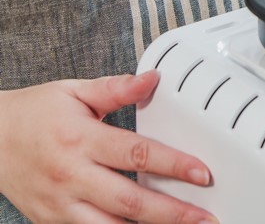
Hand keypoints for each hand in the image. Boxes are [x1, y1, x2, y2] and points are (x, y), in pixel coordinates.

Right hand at [0, 71, 217, 223]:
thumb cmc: (33, 114)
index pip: (136, 155)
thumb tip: (152, 80)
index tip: (202, 173)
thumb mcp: (73, 92)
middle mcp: (71, 176)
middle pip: (130, 201)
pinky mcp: (51, 221)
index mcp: (80, 140)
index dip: (173, 166)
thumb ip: (116, 88)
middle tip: (205, 216)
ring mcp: (60, 204)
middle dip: (173, 212)